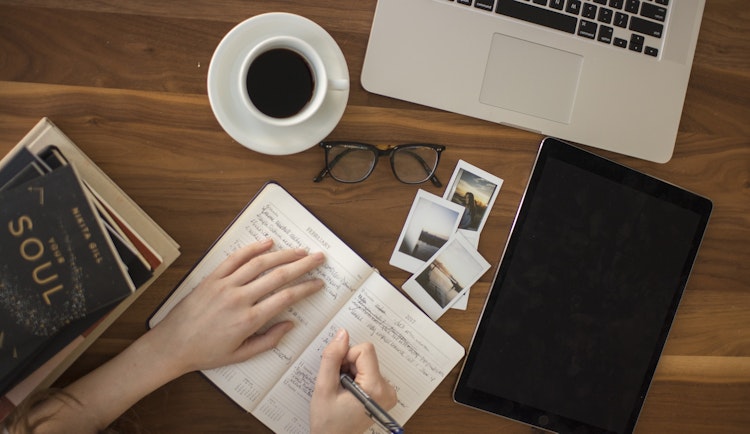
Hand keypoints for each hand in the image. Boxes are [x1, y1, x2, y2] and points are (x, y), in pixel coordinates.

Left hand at [149, 239, 324, 375]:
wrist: (172, 345)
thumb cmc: (206, 353)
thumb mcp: (241, 355)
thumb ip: (268, 340)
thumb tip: (290, 324)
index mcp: (249, 320)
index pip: (286, 298)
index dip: (306, 288)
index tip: (318, 283)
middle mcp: (239, 299)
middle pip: (278, 276)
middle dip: (303, 265)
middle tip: (319, 258)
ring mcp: (225, 285)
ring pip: (260, 263)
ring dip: (283, 254)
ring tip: (300, 250)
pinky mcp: (212, 278)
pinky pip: (235, 258)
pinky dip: (252, 248)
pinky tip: (268, 243)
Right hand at [310, 329, 397, 433]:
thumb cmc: (328, 421)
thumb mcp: (324, 388)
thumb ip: (332, 358)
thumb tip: (342, 334)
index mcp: (376, 387)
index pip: (365, 350)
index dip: (346, 357)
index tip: (337, 374)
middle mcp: (388, 389)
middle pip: (366, 356)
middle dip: (348, 365)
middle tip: (338, 385)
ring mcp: (388, 392)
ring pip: (366, 362)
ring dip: (350, 371)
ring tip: (342, 391)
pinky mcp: (384, 394)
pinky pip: (369, 371)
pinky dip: (356, 377)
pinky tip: (348, 393)